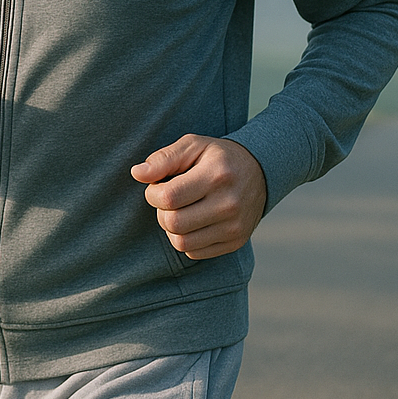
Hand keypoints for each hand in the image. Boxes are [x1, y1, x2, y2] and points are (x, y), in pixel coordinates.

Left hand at [130, 134, 266, 259]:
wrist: (260, 171)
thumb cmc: (217, 157)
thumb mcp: (193, 145)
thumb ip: (163, 158)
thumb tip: (137, 173)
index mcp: (216, 175)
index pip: (169, 197)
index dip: (153, 194)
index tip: (158, 186)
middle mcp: (229, 204)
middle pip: (173, 223)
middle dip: (161, 211)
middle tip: (168, 198)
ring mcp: (235, 226)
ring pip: (182, 242)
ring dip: (172, 228)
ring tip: (180, 210)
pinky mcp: (236, 242)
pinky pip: (194, 252)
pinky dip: (186, 240)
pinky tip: (193, 221)